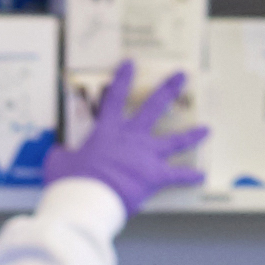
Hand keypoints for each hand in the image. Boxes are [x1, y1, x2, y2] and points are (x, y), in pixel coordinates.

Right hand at [45, 62, 205, 216]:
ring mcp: (145, 156)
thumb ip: (62, 155)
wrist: (88, 201)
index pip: (114, 98)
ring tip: (206, 129)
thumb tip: (59, 154)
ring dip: (191, 134)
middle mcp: (130, 139)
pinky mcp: (154, 176)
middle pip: (153, 108)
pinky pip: (176, 176)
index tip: (131, 63)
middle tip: (181, 76)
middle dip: (168, 89)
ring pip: (174, 141)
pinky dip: (189, 177)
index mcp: (107, 132)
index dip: (123, 78)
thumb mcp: (58, 163)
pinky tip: (201, 176)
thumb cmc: (71, 182)